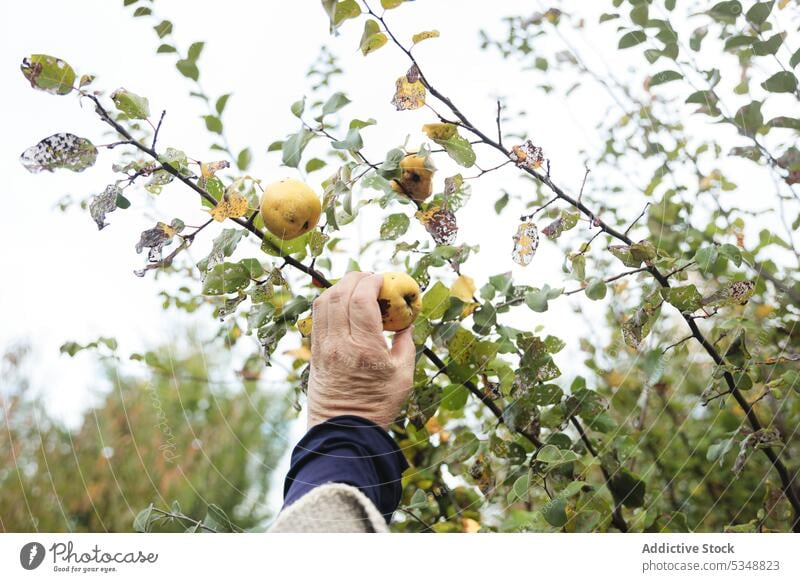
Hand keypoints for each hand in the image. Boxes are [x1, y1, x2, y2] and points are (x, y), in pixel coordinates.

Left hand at [307, 271, 415, 428]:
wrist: (344, 430)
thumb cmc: (378, 405)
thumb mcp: (403, 375)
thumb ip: (405, 343)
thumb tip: (406, 321)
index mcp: (364, 348)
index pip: (361, 300)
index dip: (372, 282)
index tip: (384, 279)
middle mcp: (338, 344)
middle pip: (339, 295)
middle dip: (356, 278)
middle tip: (371, 277)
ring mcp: (323, 347)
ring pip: (323, 302)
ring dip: (339, 287)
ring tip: (357, 287)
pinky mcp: (314, 352)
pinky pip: (318, 317)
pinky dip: (329, 302)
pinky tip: (343, 304)